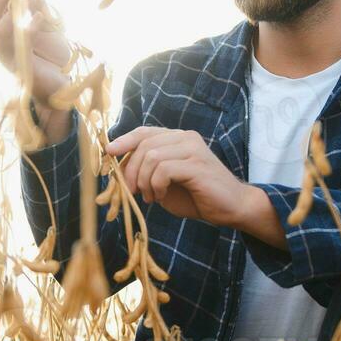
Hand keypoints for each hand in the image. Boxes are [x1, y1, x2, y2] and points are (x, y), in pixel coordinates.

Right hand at [0, 0, 71, 107]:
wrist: (61, 86)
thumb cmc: (51, 57)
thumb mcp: (47, 26)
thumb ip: (39, 8)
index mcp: (2, 34)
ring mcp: (6, 58)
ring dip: (13, 10)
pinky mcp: (20, 69)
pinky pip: (19, 46)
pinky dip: (29, 29)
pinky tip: (40, 17)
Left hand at [104, 127, 251, 226]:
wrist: (231, 208)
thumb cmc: (198, 197)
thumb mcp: (165, 183)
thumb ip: (147, 172)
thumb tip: (118, 170)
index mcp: (178, 138)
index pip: (145, 132)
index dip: (124, 140)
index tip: (108, 153)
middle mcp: (186, 138)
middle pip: (144, 144)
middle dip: (130, 170)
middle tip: (131, 191)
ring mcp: (193, 149)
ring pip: (151, 156)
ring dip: (143, 181)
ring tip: (150, 197)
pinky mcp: (197, 164)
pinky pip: (163, 170)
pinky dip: (155, 185)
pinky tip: (160, 197)